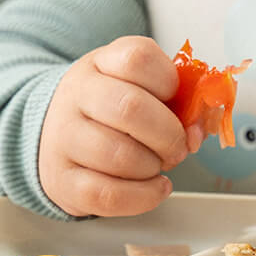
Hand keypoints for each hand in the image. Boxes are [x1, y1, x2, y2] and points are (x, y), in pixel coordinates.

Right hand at [38, 35, 190, 216]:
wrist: (57, 130)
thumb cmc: (113, 107)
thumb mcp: (143, 85)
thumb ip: (181, 100)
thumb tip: (198, 129)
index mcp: (103, 62)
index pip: (137, 58)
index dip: (169, 81)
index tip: (175, 96)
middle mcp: (77, 95)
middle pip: (129, 108)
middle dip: (168, 134)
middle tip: (179, 145)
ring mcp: (63, 137)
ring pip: (116, 154)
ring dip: (153, 166)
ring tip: (158, 164)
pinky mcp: (61, 180)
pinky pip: (105, 195)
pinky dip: (142, 196)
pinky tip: (155, 187)